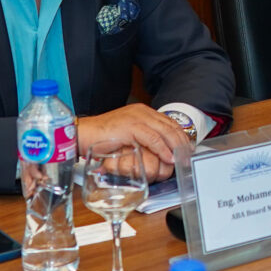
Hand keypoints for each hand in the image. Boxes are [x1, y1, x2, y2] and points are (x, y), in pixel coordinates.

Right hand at [77, 103, 193, 178]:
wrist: (81, 134)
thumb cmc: (101, 138)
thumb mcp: (127, 136)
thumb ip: (142, 139)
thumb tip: (159, 151)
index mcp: (142, 112)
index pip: (169, 122)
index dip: (181, 136)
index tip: (187, 149)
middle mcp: (142, 112)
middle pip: (170, 126)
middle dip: (182, 142)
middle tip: (189, 156)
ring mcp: (136, 118)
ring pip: (165, 131)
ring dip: (176, 147)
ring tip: (182, 159)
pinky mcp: (130, 127)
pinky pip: (152, 138)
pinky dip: (163, 149)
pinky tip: (168, 157)